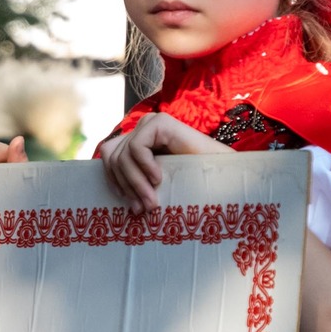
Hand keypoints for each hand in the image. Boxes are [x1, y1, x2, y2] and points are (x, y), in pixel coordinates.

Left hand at [98, 113, 229, 213]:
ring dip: (136, 183)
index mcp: (138, 140)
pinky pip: (136, 148)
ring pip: (123, 156)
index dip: (114, 181)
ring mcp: (150, 123)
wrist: (222, 174)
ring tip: (152, 201)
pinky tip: (160, 178)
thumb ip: (134, 180)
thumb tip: (113, 191)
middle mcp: (142, 129)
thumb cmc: (191, 181)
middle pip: (113, 157)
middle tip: (142, 209)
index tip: (130, 204)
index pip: (109, 156)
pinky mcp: (159, 122)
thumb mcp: (154, 184)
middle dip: (126, 187)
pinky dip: (145, 167)